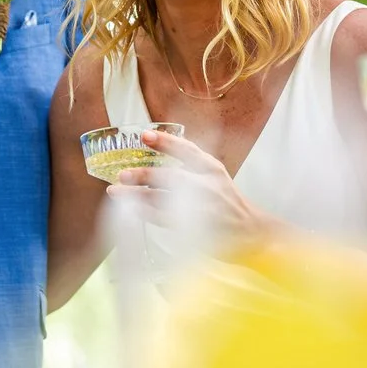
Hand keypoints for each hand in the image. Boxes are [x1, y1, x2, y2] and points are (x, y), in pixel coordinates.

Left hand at [115, 128, 273, 241]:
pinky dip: (146, 213)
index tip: (144, 136)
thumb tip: (157, 151)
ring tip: (116, 191)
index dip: (164, 142)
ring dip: (136, 195)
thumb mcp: (215, 175)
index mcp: (212, 168)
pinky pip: (165, 219)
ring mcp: (201, 207)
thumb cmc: (228, 202)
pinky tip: (131, 209)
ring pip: (164, 199)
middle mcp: (207, 185)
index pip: (186, 150)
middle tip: (123, 173)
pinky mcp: (195, 227)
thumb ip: (191, 163)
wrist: (250, 231)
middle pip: (171, 176)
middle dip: (144, 174)